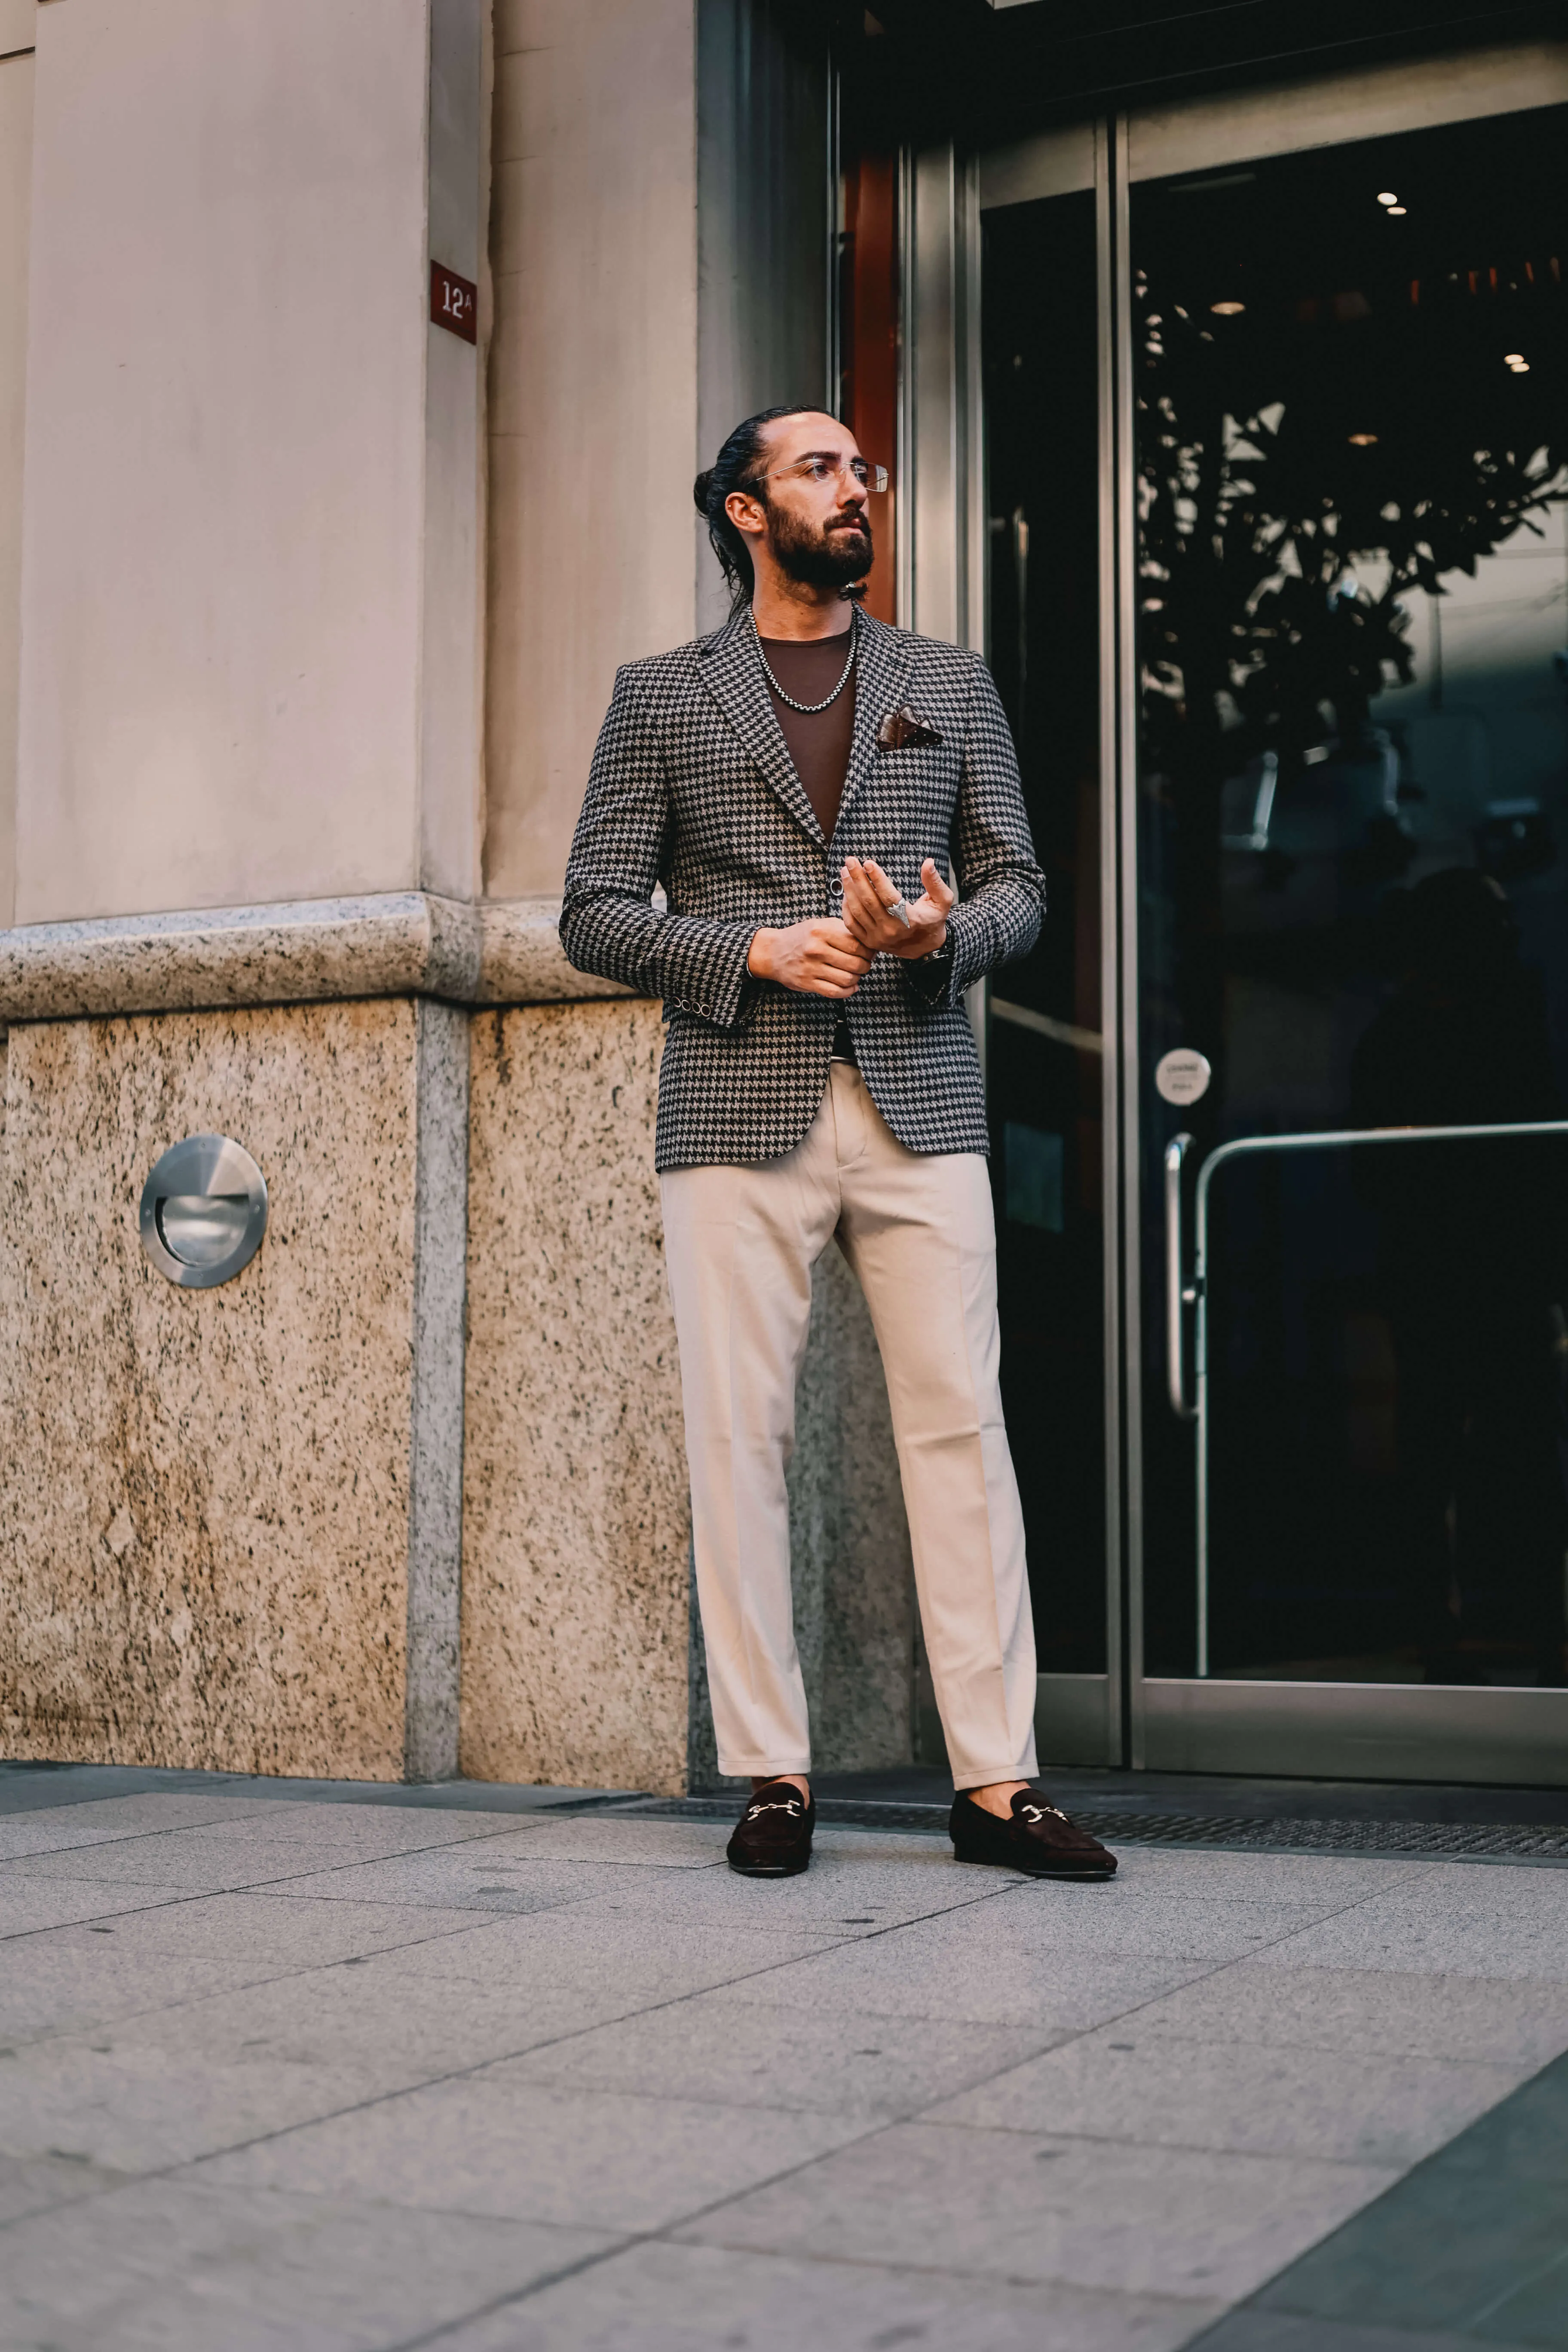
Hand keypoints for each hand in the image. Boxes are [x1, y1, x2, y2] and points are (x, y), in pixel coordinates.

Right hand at [747, 918, 871, 998]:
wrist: (773, 952)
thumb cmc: (802, 937)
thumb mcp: (821, 924)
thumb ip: (844, 931)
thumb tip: (870, 943)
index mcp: (822, 931)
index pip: (857, 945)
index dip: (869, 952)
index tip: (869, 953)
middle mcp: (816, 949)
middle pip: (855, 963)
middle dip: (865, 966)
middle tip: (864, 964)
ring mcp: (811, 968)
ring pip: (847, 979)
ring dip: (856, 979)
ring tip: (855, 974)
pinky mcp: (807, 983)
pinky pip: (835, 992)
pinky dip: (848, 991)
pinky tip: (850, 987)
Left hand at [839, 857, 953, 960]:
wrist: (925, 948)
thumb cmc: (933, 919)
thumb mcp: (943, 901)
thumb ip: (935, 882)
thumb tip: (928, 862)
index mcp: (910, 920)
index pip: (889, 897)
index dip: (878, 879)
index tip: (868, 863)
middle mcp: (891, 930)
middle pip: (869, 901)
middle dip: (857, 879)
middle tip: (850, 861)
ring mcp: (878, 937)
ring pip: (858, 911)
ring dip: (849, 890)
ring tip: (845, 871)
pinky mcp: (869, 942)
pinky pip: (852, 924)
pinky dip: (846, 907)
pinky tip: (846, 891)